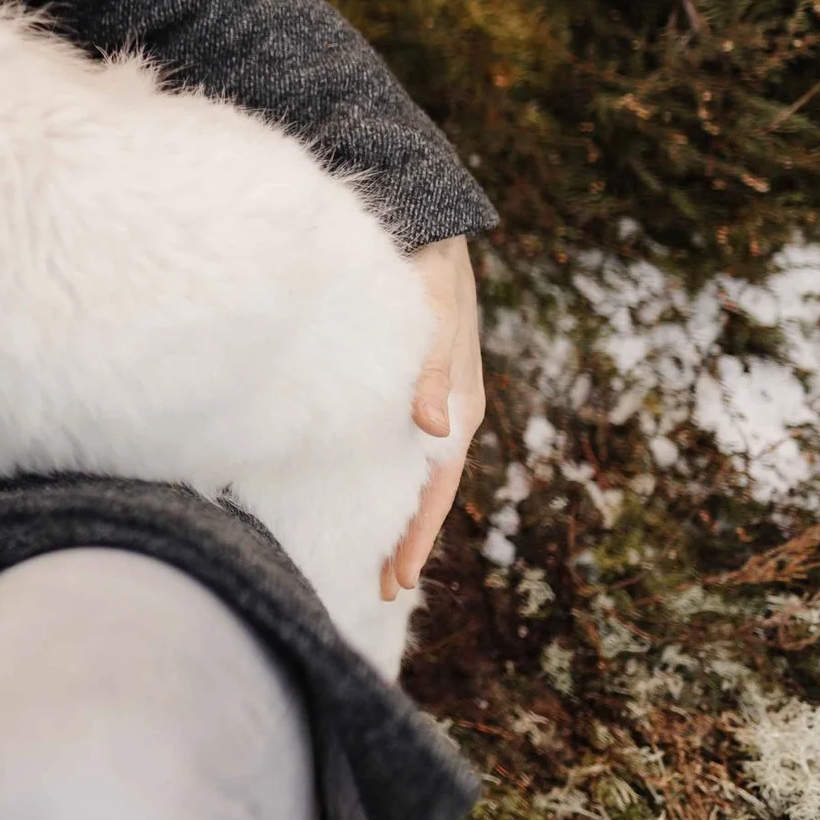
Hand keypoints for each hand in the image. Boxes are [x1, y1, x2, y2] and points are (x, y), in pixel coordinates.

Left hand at [385, 235, 484, 599]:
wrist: (429, 231)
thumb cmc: (430, 275)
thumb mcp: (434, 321)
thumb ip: (430, 374)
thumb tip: (433, 430)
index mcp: (461, 408)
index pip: (438, 487)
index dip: (419, 534)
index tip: (400, 577)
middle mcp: (446, 414)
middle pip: (424, 490)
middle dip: (405, 538)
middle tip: (381, 588)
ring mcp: (426, 402)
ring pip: (409, 471)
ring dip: (393, 512)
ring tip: (370, 556)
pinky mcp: (404, 387)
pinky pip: (394, 445)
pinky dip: (382, 475)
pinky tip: (359, 489)